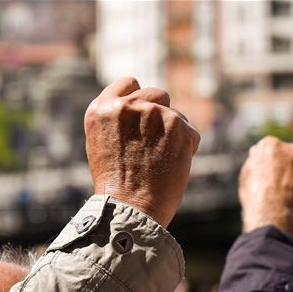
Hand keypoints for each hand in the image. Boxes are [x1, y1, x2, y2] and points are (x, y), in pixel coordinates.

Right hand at [84, 76, 199, 227]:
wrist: (130, 208)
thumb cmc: (115, 184)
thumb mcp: (101, 144)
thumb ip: (117, 120)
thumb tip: (139, 106)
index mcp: (101, 109)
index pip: (128, 83)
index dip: (137, 98)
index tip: (141, 115)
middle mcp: (126, 106)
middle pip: (157, 93)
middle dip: (160, 113)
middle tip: (153, 143)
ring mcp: (153, 114)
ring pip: (176, 114)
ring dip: (173, 133)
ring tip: (160, 161)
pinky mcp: (178, 127)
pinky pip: (190, 132)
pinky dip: (186, 148)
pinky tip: (172, 167)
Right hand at [239, 136, 292, 236]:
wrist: (273, 214)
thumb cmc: (255, 195)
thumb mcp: (246, 175)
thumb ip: (255, 161)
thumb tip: (258, 155)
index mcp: (272, 146)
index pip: (269, 148)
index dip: (266, 161)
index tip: (263, 173)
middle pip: (290, 157)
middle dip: (284, 168)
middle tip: (274, 186)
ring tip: (284, 198)